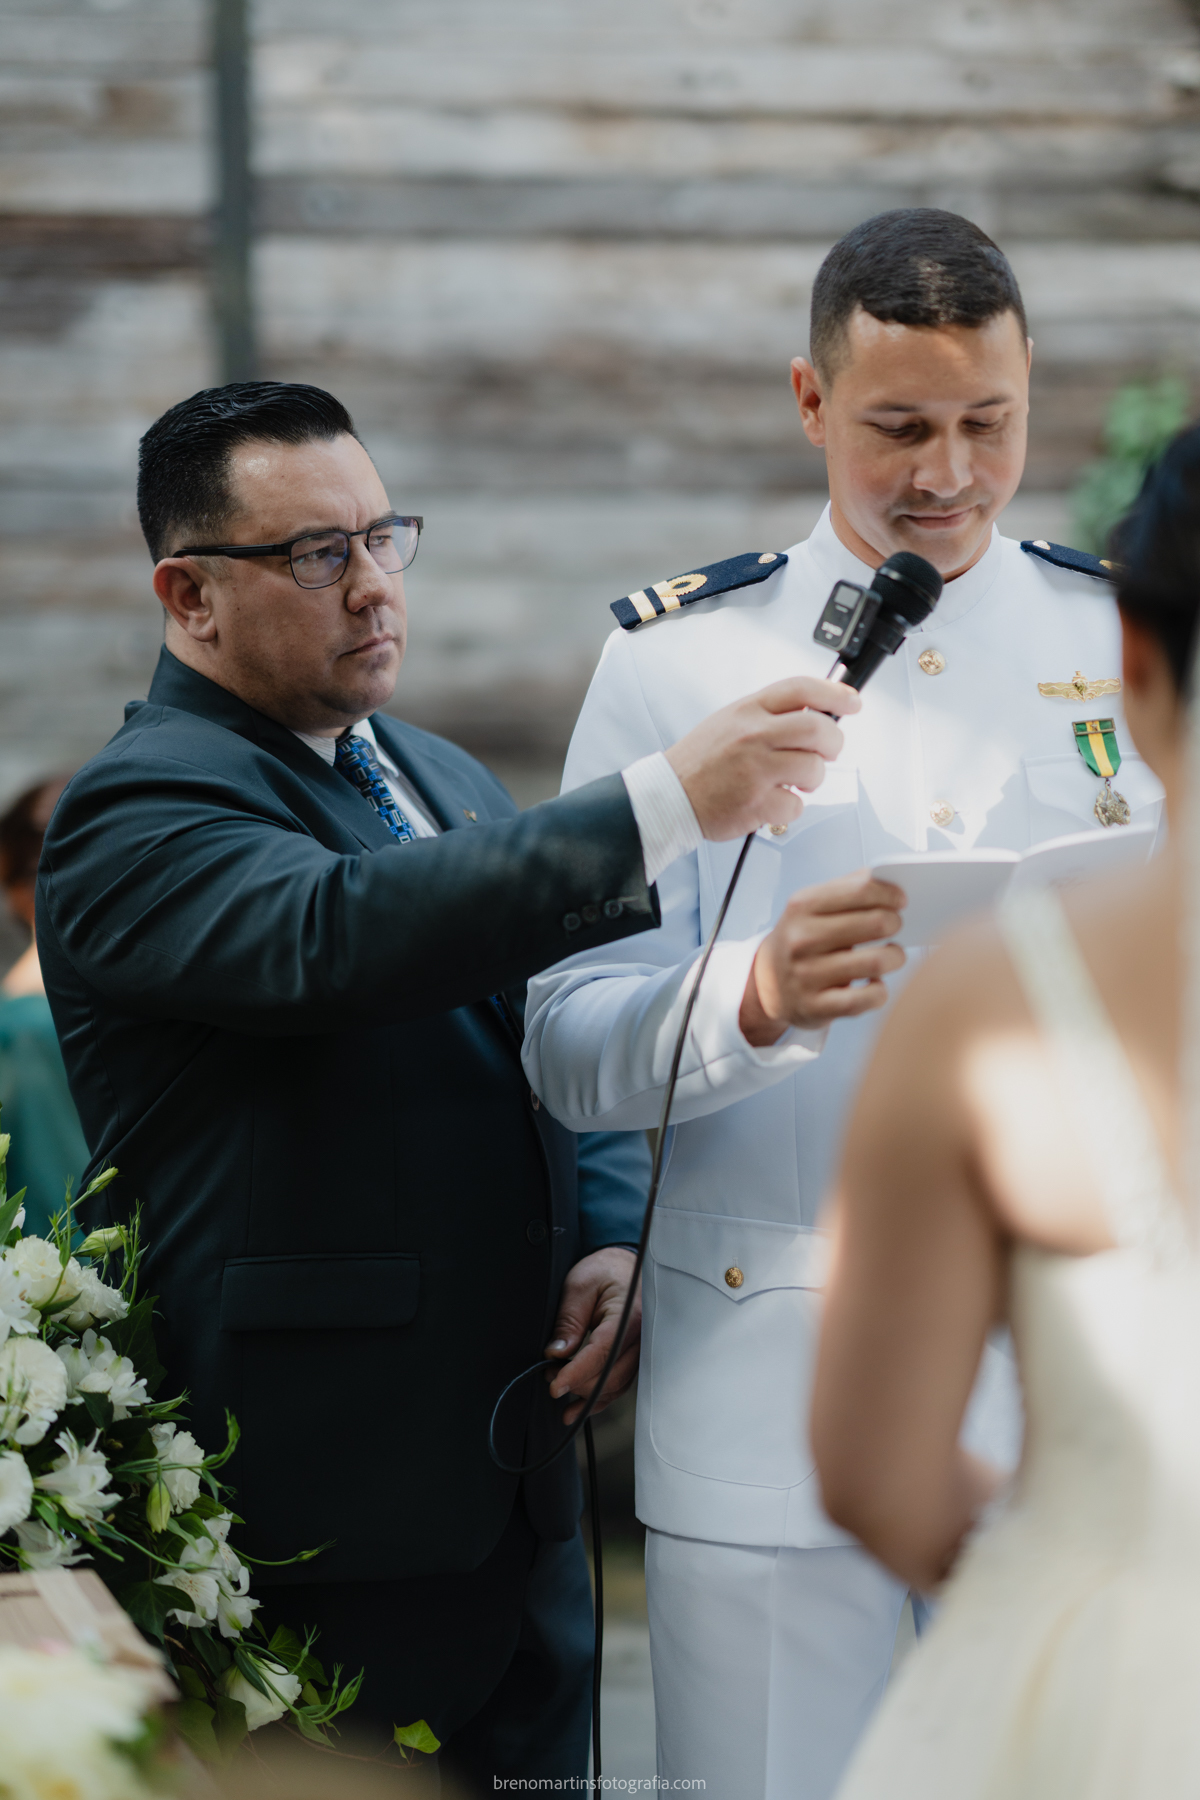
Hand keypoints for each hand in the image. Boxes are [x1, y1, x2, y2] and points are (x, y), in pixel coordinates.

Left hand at [545, 1247, 640, 1426]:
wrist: (623, 1266)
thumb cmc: (603, 1271)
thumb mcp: (578, 1286)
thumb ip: (569, 1321)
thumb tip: (556, 1354)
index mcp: (629, 1315)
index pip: (603, 1353)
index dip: (576, 1374)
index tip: (555, 1387)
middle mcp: (642, 1337)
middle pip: (611, 1376)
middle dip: (578, 1385)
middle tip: (549, 1378)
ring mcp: (641, 1350)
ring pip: (617, 1385)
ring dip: (588, 1394)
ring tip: (560, 1390)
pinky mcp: (635, 1358)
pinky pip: (620, 1384)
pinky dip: (600, 1396)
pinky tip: (580, 1406)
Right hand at [665, 677, 859, 840]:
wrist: (669, 795)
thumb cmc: (702, 761)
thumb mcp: (732, 720)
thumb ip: (770, 714)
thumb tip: (815, 711)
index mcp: (749, 710)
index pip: (802, 689)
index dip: (835, 693)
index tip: (851, 702)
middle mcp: (753, 735)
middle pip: (818, 729)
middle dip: (833, 743)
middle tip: (827, 752)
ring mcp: (755, 770)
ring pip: (814, 769)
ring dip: (812, 779)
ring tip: (793, 782)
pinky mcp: (756, 803)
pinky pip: (796, 805)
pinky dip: (790, 808)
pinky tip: (772, 801)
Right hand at [740, 871, 906, 1045]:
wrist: (768, 983)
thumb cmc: (801, 940)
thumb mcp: (811, 907)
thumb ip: (846, 888)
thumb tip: (885, 878)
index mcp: (802, 907)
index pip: (861, 889)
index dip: (890, 893)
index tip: (900, 900)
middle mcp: (801, 939)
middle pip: (876, 923)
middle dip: (896, 923)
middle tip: (896, 926)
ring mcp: (807, 975)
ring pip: (877, 962)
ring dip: (896, 957)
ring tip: (893, 955)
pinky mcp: (816, 1007)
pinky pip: (867, 998)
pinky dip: (880, 990)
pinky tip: (875, 983)